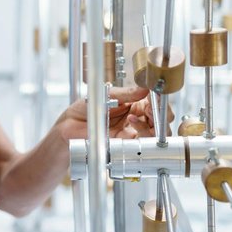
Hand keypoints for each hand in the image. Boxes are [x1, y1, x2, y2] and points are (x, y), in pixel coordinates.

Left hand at [56, 86, 173, 139]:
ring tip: (138, 115)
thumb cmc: (85, 108)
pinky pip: (142, 142)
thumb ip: (127, 93)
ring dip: (153, 124)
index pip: (156, 104)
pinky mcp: (125, 144)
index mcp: (134, 104)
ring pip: (155, 133)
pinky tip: (131, 122)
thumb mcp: (108, 95)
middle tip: (151, 109)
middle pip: (161, 120)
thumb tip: (146, 88)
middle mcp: (136, 119)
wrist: (70, 125)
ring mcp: (131, 132)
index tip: (156, 98)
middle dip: (161, 114)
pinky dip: (141, 132)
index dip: (160, 102)